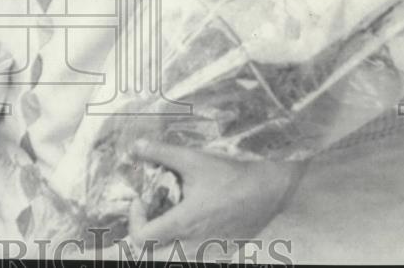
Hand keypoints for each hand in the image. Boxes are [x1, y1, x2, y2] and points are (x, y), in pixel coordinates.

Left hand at [120, 140, 306, 258]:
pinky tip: (193, 220)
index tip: (141, 199)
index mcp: (183, 224)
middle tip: (151, 210)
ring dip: (164, 239)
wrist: (268, 192)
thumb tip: (136, 147)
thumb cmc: (230, 176)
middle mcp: (193, 246)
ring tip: (171, 214)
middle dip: (145, 232)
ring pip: (173, 256)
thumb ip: (161, 153)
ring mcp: (208, 253)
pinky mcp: (221, 254)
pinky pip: (193, 255)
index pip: (140, 239)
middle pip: (153, 254)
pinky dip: (184, 243)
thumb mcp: (193, 159)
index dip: (134, 219)